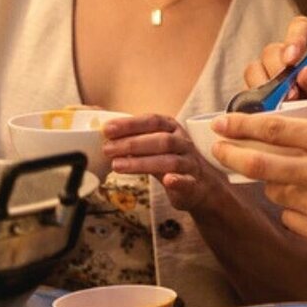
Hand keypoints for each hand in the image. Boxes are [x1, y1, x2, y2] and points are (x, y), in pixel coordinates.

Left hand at [101, 115, 231, 213]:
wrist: (202, 185)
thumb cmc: (171, 161)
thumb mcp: (155, 146)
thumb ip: (135, 140)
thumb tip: (105, 137)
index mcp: (172, 129)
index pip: (152, 121)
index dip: (130, 124)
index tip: (108, 129)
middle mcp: (183, 143)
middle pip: (161, 140)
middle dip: (132, 144)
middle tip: (108, 149)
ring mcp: (190, 163)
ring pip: (170, 161)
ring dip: (142, 163)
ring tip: (118, 166)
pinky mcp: (194, 184)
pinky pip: (187, 181)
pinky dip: (178, 181)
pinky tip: (167, 181)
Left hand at [210, 102, 306, 252]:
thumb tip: (301, 94)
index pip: (274, 129)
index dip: (240, 125)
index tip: (221, 123)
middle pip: (259, 164)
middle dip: (231, 155)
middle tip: (217, 149)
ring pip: (275, 192)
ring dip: (273, 182)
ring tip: (291, 176)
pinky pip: (291, 218)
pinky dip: (293, 208)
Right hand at [243, 16, 306, 112]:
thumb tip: (305, 73)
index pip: (303, 28)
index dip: (294, 39)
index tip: (291, 60)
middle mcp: (297, 59)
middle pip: (273, 51)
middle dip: (277, 73)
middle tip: (289, 96)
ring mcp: (278, 78)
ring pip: (255, 70)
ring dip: (263, 89)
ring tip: (279, 109)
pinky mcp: (265, 97)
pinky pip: (249, 94)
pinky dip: (254, 104)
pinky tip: (267, 117)